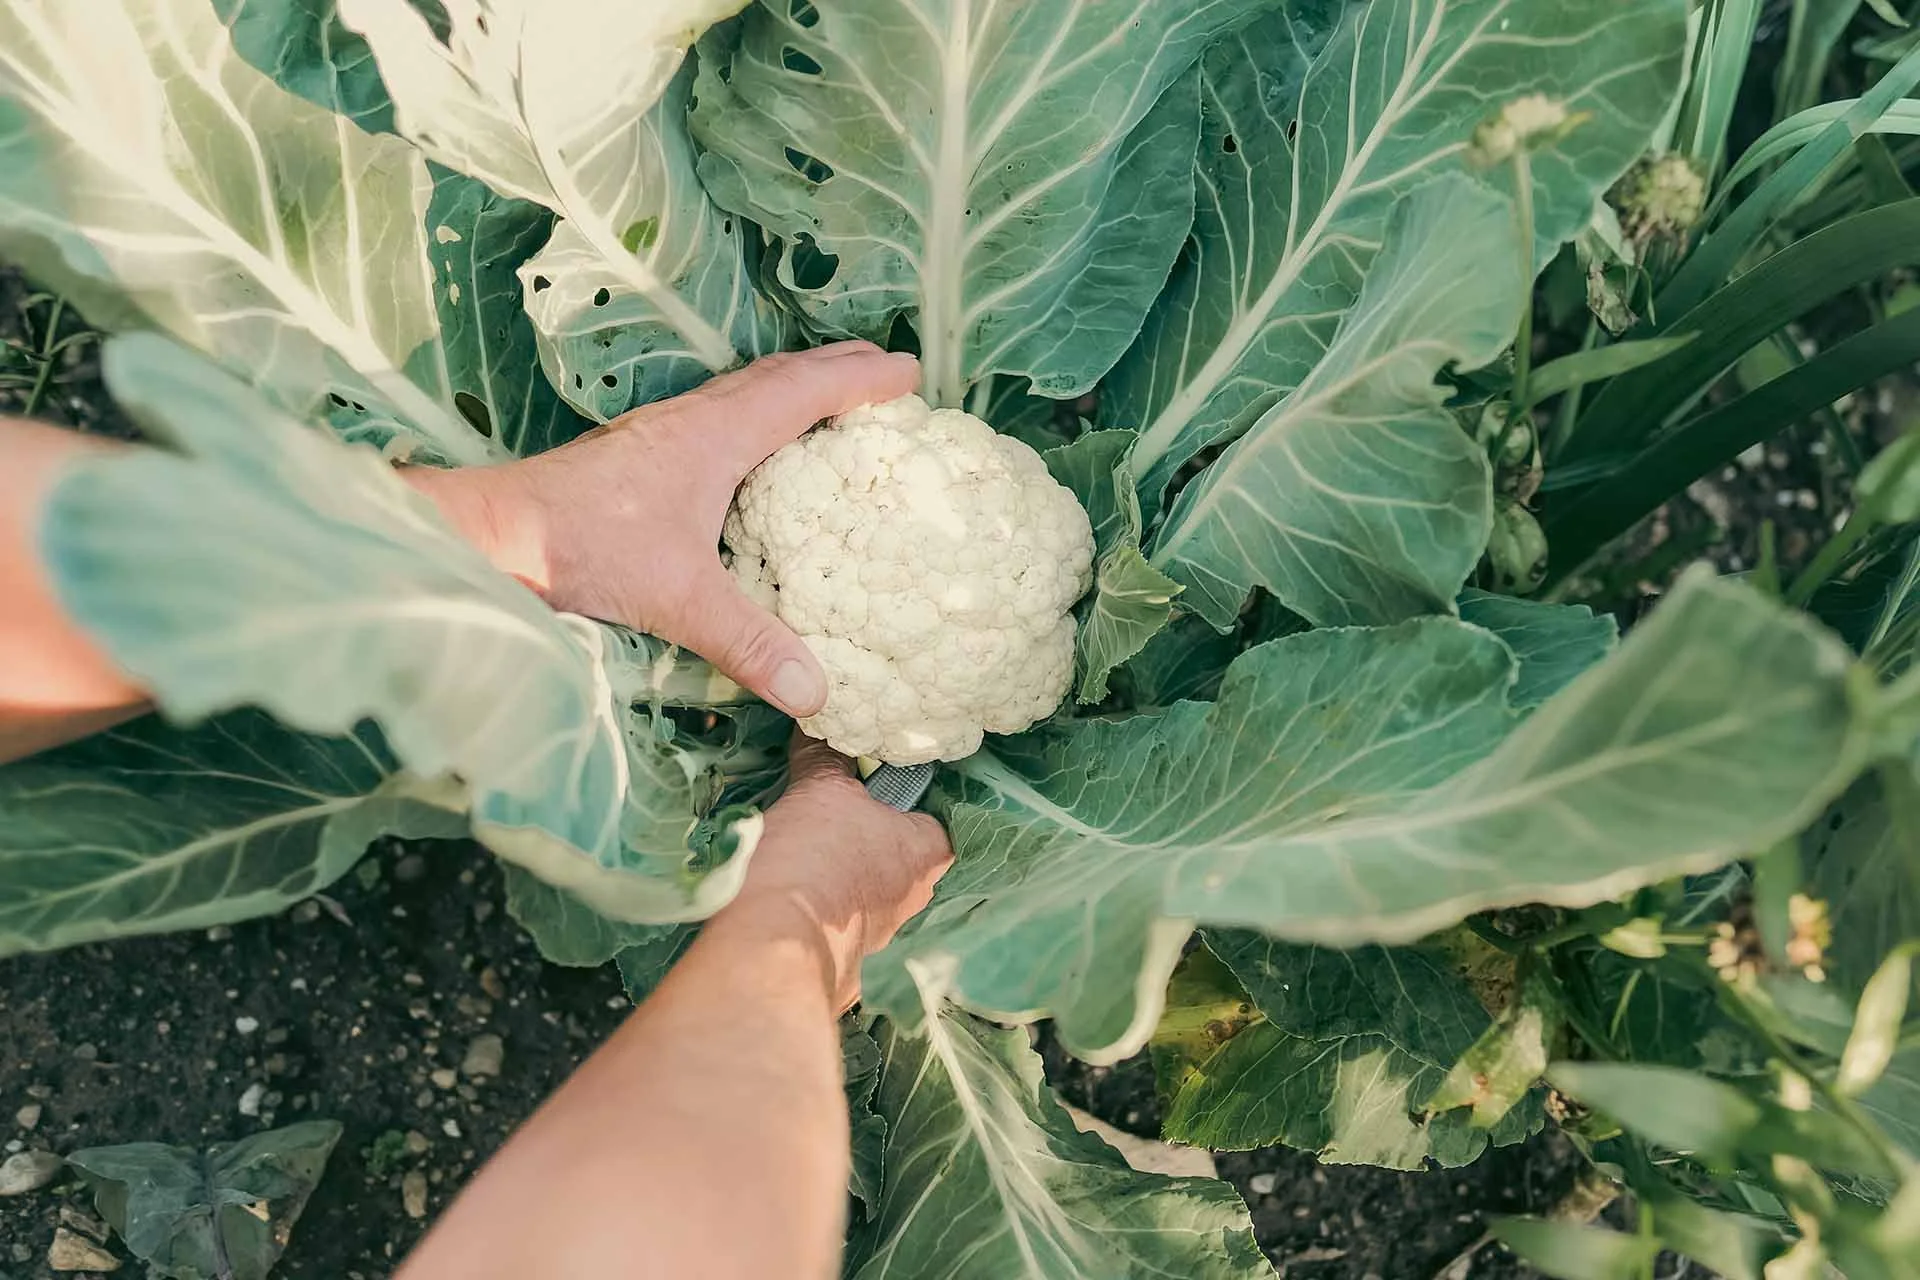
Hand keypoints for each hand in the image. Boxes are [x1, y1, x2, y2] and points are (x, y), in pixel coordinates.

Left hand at [405, 343, 919, 715]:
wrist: (491, 533)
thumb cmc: (582, 547)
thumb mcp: (677, 599)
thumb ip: (750, 644)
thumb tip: (818, 693)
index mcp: (715, 434)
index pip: (805, 390)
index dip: (861, 379)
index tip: (911, 375)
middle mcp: (692, 419)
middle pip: (780, 375)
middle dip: (838, 368)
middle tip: (888, 371)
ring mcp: (663, 432)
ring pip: (746, 391)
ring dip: (796, 387)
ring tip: (834, 400)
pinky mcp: (640, 454)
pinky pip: (721, 415)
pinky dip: (759, 415)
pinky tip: (755, 453)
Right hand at [718, 734, 952, 1010]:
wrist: (765, 953)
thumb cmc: (813, 860)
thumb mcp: (819, 791)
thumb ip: (826, 759)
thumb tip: (819, 728)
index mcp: (928, 855)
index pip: (939, 813)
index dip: (909, 795)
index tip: (877, 781)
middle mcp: (913, 904)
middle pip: (896, 854)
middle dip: (864, 835)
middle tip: (828, 811)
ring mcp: (878, 943)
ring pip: (862, 894)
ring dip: (835, 876)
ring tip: (797, 849)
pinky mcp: (839, 968)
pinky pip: (831, 927)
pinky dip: (813, 910)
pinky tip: (783, 892)